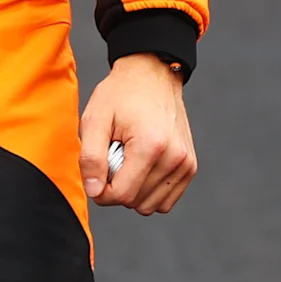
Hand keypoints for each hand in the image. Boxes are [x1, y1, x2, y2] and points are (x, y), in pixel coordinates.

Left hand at [82, 54, 197, 215]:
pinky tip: (143, 166)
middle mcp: (174, 157)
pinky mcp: (190, 167)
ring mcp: (186, 163)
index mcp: (150, 146)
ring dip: (135, 189)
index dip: (101, 190)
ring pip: (151, 206)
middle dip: (119, 186)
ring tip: (131, 158)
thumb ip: (91, 158)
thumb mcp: (95, 120)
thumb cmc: (121, 94)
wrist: (152, 75)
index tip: (98, 170)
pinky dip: (150, 191)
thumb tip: (94, 191)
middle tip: (116, 155)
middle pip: (136, 202)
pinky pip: (166, 201)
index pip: (122, 195)